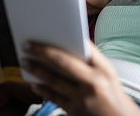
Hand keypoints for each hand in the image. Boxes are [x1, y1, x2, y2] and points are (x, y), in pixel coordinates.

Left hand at [21, 41, 139, 115]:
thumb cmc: (113, 95)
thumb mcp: (109, 75)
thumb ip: (92, 61)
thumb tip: (68, 47)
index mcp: (105, 69)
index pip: (84, 47)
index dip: (67, 38)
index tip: (49, 32)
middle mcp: (94, 82)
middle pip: (63, 62)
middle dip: (43, 52)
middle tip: (27, 45)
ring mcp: (83, 98)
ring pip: (54, 80)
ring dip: (37, 70)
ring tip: (26, 62)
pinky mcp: (74, 111)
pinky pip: (53, 97)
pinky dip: (42, 89)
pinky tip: (34, 83)